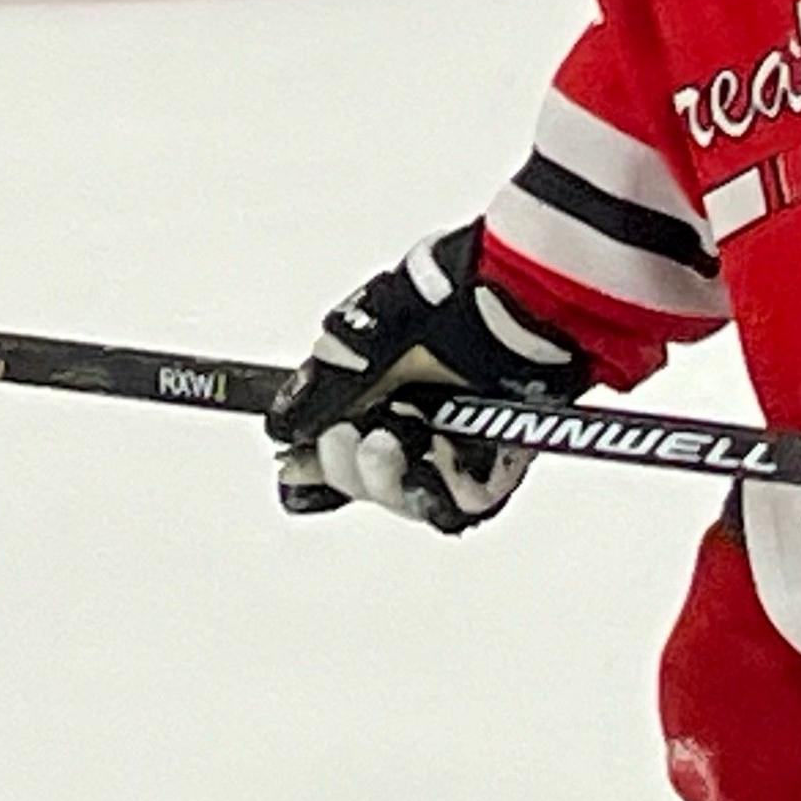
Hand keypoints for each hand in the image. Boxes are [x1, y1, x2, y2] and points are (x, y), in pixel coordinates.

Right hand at [265, 223, 583, 532]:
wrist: (519, 296)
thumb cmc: (450, 296)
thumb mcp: (365, 334)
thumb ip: (325, 384)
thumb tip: (281, 423)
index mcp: (382, 389)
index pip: (338, 446)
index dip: (315, 465)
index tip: (295, 463)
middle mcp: (418, 419)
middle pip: (366, 480)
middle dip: (345, 468)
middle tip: (345, 438)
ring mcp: (457, 443)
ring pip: (408, 497)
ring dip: (383, 482)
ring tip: (386, 443)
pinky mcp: (498, 462)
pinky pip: (460, 503)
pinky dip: (440, 487)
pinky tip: (437, 451)